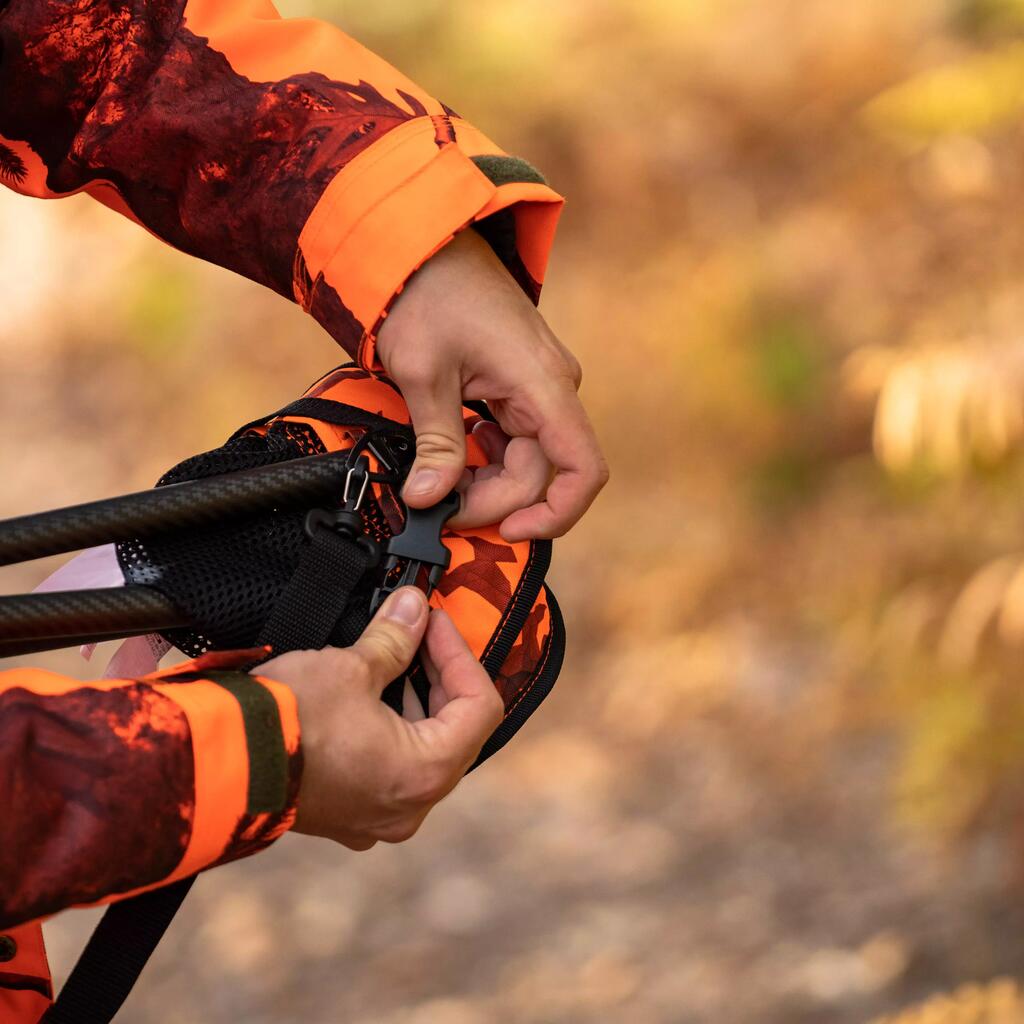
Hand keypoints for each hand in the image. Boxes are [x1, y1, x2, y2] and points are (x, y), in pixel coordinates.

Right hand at [258, 586, 502, 849]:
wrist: (212, 766)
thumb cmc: (284, 725)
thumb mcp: (350, 668)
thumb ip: (395, 637)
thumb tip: (414, 607)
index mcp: (424, 774)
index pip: (478, 706)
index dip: (459, 654)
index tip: (434, 622)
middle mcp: (408, 806)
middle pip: (453, 729)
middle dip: (436, 674)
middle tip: (417, 631)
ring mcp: (376, 816)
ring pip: (419, 748)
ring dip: (412, 699)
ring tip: (392, 655)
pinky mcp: (346, 813)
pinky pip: (386, 766)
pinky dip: (386, 727)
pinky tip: (367, 692)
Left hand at [376, 228, 608, 541]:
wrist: (423, 243)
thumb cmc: (426, 294)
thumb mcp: (424, 373)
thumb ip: (436, 443)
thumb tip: (430, 500)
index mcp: (543, 385)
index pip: (582, 470)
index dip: (555, 514)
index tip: (508, 531)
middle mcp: (553, 388)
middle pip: (542, 473)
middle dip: (492, 500)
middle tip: (437, 507)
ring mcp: (540, 387)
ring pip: (527, 460)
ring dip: (486, 480)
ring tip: (438, 480)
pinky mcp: (521, 386)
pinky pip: (515, 438)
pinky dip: (484, 457)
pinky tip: (452, 451)